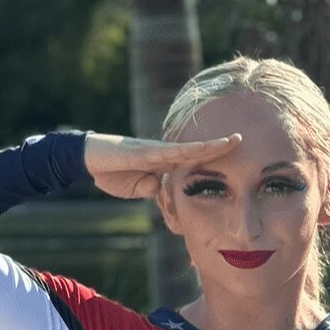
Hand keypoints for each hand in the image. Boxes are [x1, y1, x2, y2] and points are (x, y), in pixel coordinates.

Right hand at [83, 129, 243, 200]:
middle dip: (219, 146)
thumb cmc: (112, 173)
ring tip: (230, 141)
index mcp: (163, 163)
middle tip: (241, 138)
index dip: (212, 156)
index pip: (193, 160)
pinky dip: (185, 151)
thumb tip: (163, 190)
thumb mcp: (137, 189)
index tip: (231, 153)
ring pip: (188, 149)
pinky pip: (168, 152)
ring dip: (210, 146)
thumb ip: (152, 189)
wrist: (88, 160)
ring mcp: (154, 151)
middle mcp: (163, 154)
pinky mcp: (143, 153)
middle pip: (196, 150)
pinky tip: (201, 148)